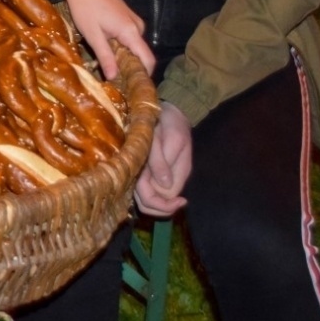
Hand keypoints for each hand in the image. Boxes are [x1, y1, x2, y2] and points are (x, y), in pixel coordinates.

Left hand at [37, 0, 155, 74]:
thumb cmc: (84, 5)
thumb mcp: (92, 34)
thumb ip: (105, 56)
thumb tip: (114, 77)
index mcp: (131, 31)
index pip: (148, 60)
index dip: (144, 76)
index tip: (134, 90)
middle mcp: (138, 26)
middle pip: (141, 55)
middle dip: (130, 69)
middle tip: (115, 83)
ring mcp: (133, 21)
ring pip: (133, 47)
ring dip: (123, 57)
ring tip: (107, 69)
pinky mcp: (127, 17)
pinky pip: (129, 38)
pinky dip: (121, 47)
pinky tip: (106, 51)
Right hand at [135, 101, 192, 215]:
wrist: (165, 111)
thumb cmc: (170, 123)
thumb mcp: (173, 140)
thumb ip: (162, 163)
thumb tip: (163, 188)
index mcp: (141, 163)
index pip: (148, 197)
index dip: (165, 205)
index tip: (183, 201)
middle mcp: (136, 171)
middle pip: (144, 204)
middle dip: (162, 209)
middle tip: (181, 202)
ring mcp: (137, 171)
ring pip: (143, 200)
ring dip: (160, 205)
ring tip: (177, 200)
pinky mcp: (141, 170)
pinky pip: (145, 191)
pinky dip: (158, 198)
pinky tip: (170, 193)